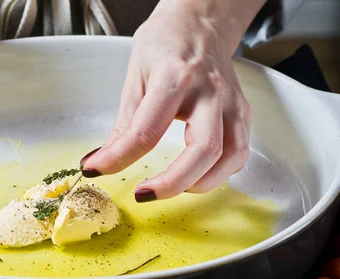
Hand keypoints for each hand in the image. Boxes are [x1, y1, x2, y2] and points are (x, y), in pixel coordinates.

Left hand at [80, 0, 266, 201]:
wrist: (201, 22)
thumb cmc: (166, 44)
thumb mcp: (135, 78)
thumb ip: (123, 125)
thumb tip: (99, 161)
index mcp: (174, 79)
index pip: (146, 131)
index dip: (118, 158)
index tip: (96, 170)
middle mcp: (209, 92)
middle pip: (203, 150)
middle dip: (172, 183)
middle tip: (143, 194)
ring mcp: (231, 103)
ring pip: (229, 157)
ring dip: (199, 183)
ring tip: (169, 186)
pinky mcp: (243, 113)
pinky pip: (239, 153)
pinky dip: (218, 173)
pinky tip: (195, 174)